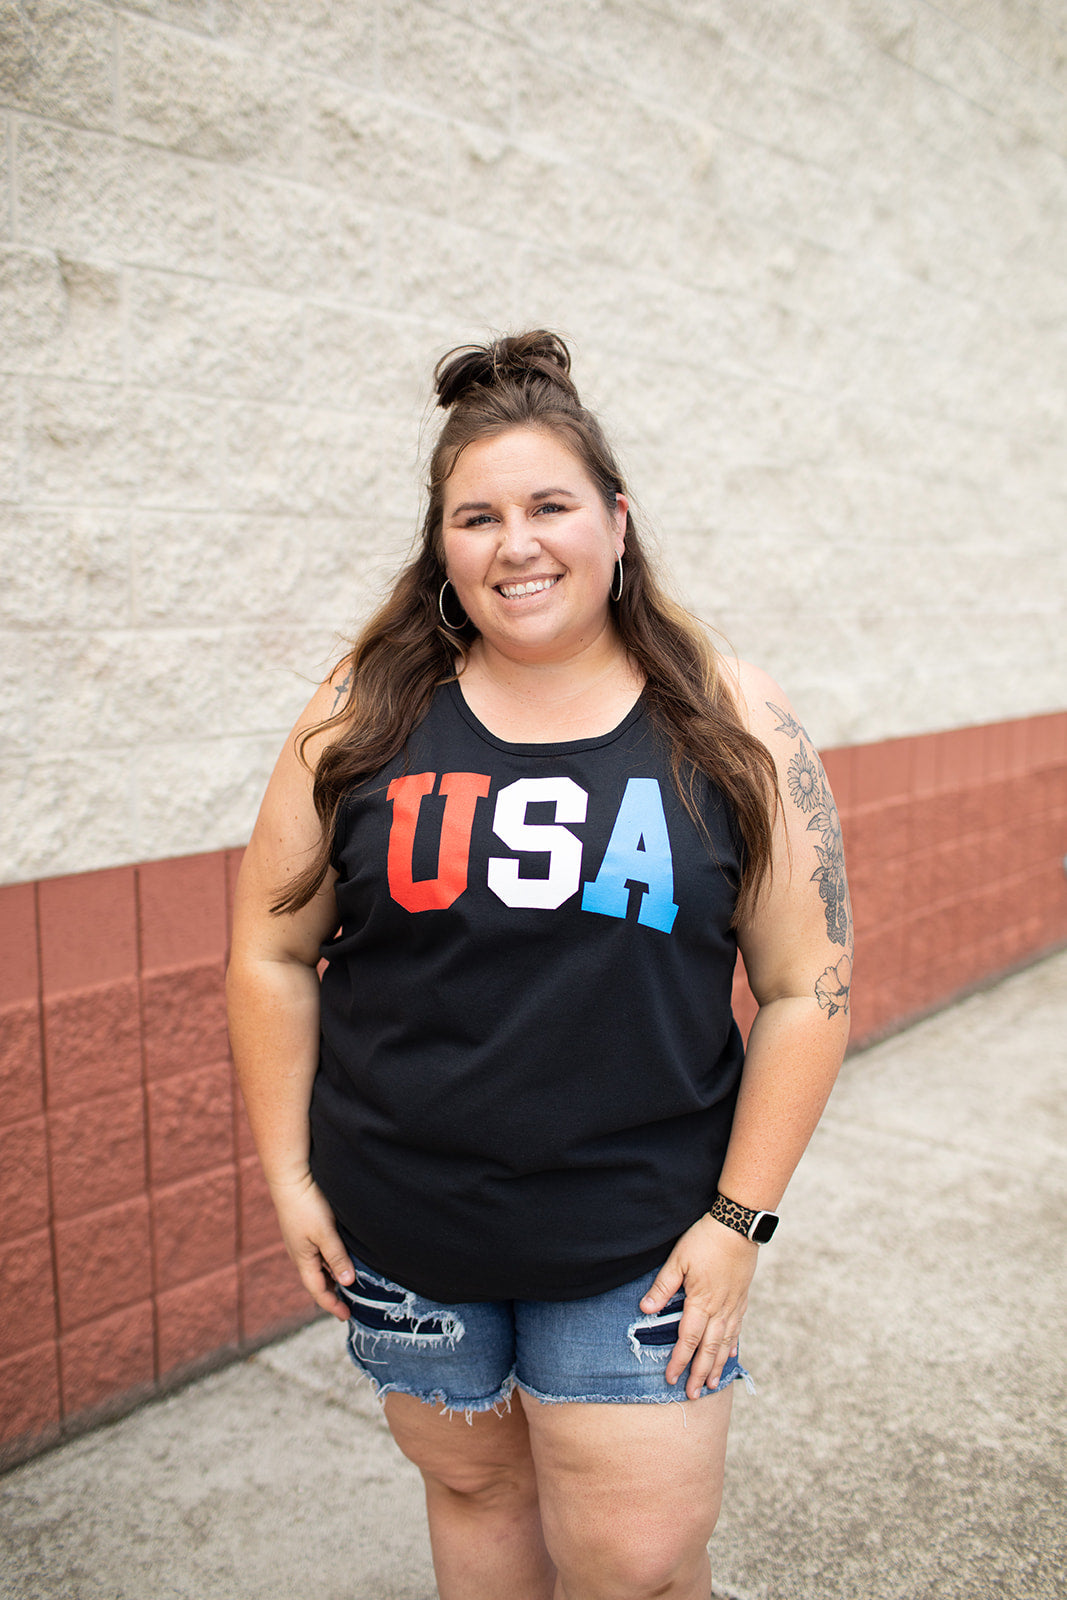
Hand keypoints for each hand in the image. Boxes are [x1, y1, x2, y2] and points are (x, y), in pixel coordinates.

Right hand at [268, 1171, 354, 1320]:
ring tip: (348, 1284)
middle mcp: (300, 1252)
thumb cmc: (307, 1204)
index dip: (332, 1305)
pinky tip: (340, 1256)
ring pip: (318, 1266)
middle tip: (349, 1305)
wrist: (290, 1176)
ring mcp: (301, 1240)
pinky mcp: (304, 1228)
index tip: (346, 1316)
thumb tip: (348, 1284)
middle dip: (331, 1294)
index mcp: (303, 1259)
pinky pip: (318, 1252)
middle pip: (317, 1280)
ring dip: (331, 1277)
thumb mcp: (325, 1233)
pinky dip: (329, 1261)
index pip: (317, 1290)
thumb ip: (337, 1257)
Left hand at [640, 1213, 758, 1399]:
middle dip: (700, 1373)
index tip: (671, 1378)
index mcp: (700, 1302)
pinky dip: (732, 1344)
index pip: (687, 1339)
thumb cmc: (705, 1239)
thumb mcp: (678, 1259)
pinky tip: (730, 1354)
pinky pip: (737, 1328)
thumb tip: (646, 1309)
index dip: (679, 1361)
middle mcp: (719, 1309)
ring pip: (725, 1343)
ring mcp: (733, 1305)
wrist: (738, 1226)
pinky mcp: (742, 1298)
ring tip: (713, 1384)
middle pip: (708, 1349)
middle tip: (694, 1394)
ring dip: (717, 1365)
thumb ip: (663, 1286)